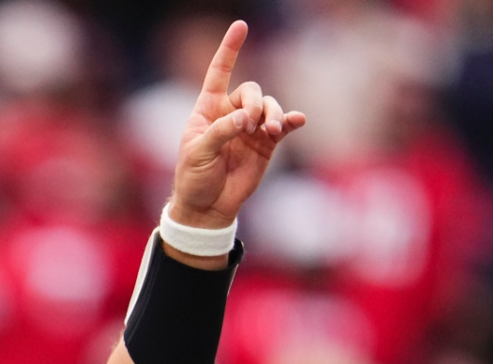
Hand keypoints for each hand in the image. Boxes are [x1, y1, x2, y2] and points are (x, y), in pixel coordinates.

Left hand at [167, 20, 305, 232]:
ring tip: (271, 130)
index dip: (229, 50)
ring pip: (269, 106)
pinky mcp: (266, 144)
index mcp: (208, 109)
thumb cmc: (194, 177)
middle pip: (251, 90)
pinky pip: (283, 126)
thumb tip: (247, 119)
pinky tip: (298, 120)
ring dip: (273, 114)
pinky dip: (292, 121)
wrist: (208, 207)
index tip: (241, 26)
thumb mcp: (198, 152)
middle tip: (249, 125)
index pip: (219, 72)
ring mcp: (251, 128)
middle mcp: (231, 113)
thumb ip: (221, 131)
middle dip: (254, 103)